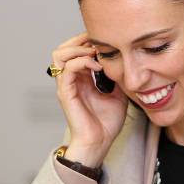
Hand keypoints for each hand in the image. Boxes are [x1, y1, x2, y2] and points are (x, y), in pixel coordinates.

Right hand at [51, 31, 127, 164]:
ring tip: (95, 53)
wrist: (100, 142)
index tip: (106, 41)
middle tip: (99, 44)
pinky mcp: (66, 94)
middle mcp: (70, 79)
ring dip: (78, 49)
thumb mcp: (118, 92)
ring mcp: (66, 86)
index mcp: (81, 78)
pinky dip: (82, 62)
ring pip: (60, 55)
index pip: (75, 49)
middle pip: (63, 48)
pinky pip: (67, 70)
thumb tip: (123, 59)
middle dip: (80, 40)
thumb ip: (116, 75)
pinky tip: (97, 66)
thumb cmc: (106, 122)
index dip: (87, 41)